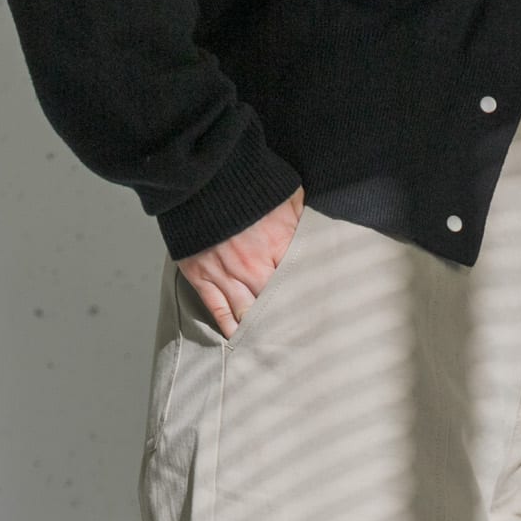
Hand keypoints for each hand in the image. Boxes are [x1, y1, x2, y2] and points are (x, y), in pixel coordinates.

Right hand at [175, 186, 305, 339]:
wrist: (199, 174)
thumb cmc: (244, 181)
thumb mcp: (286, 195)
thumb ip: (303, 221)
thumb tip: (321, 236)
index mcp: (278, 246)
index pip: (298, 283)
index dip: (306, 299)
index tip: (316, 314)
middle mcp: (252, 266)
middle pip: (274, 305)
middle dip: (285, 321)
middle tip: (298, 339)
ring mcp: (224, 273)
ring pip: (247, 314)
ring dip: (259, 330)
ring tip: (271, 345)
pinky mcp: (201, 275)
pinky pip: (218, 310)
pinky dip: (229, 327)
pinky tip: (240, 339)